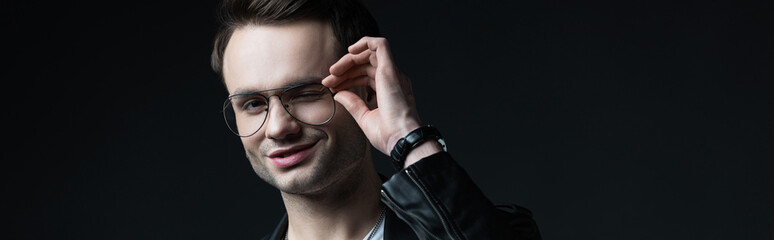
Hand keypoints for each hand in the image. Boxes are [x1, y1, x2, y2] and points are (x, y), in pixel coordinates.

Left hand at [322, 37, 422, 155]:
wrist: (401, 140)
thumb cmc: (389, 135)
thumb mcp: (365, 118)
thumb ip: (353, 104)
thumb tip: (339, 94)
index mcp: (389, 90)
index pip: (366, 76)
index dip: (347, 79)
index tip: (332, 87)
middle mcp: (392, 79)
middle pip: (365, 65)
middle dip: (344, 70)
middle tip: (328, 81)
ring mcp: (392, 73)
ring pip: (369, 54)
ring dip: (348, 60)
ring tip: (333, 72)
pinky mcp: (390, 70)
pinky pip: (380, 45)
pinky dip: (365, 42)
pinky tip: (350, 51)